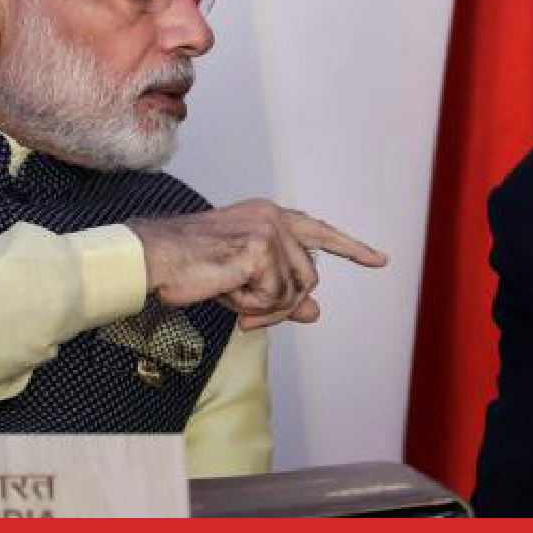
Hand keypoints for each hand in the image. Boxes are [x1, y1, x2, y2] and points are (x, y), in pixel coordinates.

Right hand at [128, 200, 387, 329]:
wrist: (153, 260)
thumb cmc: (189, 269)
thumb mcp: (244, 284)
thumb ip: (282, 294)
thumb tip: (316, 311)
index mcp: (268, 216)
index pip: (318, 231)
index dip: (351, 248)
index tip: (379, 260)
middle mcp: (273, 216)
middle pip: (309, 276)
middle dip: (283, 305)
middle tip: (250, 317)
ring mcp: (268, 229)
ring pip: (295, 290)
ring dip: (266, 308)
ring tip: (233, 301)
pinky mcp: (260, 248)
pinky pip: (275, 297)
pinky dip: (252, 306)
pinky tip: (228, 294)